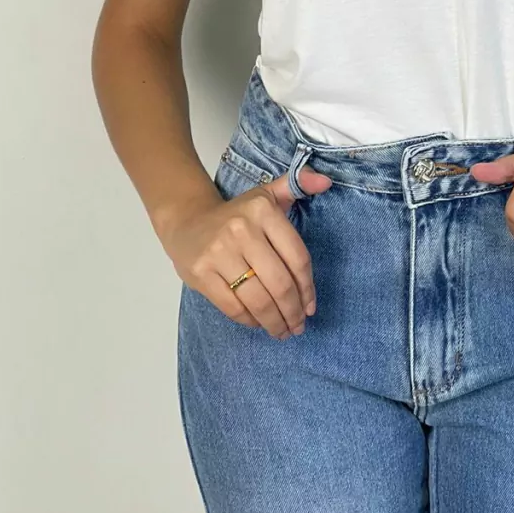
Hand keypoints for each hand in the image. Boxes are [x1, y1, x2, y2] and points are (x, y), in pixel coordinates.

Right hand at [157, 166, 332, 337]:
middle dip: (293, 311)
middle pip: (280, 283)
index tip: (310, 307)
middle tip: (297, 326)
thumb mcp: (267, 194)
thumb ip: (298, 185)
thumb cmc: (237, 214)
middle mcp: (242, 229)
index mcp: (263, 210)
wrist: (187, 220)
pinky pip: (232, 306)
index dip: (308, 288)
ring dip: (274, 322)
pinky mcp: (201, 272)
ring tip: (282, 331)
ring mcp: (219, 252)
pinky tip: (257, 322)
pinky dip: (249, 320)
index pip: (297, 257)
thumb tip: (326, 181)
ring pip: (258, 299)